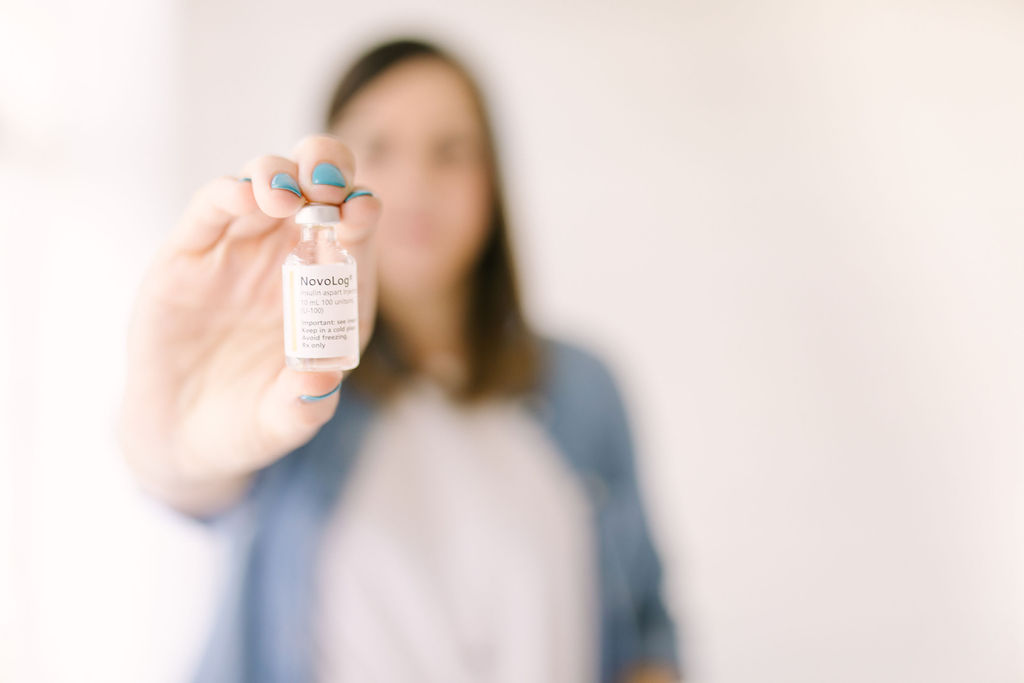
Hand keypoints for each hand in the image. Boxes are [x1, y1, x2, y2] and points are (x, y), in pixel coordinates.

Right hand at [117, 134, 380, 515]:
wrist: (181, 436)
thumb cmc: (248, 424)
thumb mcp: (281, 424)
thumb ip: (303, 407)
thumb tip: (322, 384)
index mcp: (333, 293)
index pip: (356, 236)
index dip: (361, 216)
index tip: (361, 213)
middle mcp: (291, 259)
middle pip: (317, 187)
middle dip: (328, 167)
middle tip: (326, 182)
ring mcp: (240, 250)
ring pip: (265, 182)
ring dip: (279, 175)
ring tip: (284, 195)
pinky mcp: (189, 254)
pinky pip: (211, 208)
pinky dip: (229, 194)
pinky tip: (245, 197)